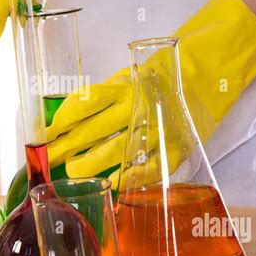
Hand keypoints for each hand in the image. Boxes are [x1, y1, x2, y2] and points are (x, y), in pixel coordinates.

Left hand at [47, 0, 255, 186]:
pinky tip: (112, 185)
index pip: (86, 103)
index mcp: (124, 85)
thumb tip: (68, 119)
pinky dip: (129, 178)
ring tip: (73, 172)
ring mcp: (157, 128)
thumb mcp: (129, 76)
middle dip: (68, 148)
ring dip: (92, 164)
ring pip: (118, 151)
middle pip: (95, 131)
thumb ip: (105, 96)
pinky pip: (149, 167)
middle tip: (50, 160)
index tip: (46, 133)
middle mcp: (138, 105)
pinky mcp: (175, 147)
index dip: (63, 120)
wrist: (209, 70)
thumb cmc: (160, 74)